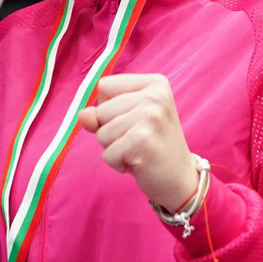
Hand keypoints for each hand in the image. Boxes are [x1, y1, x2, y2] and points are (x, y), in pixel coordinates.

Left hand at [75, 73, 196, 209]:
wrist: (180, 178)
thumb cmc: (152, 146)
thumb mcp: (128, 121)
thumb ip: (102, 114)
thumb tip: (82, 115)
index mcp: (155, 83)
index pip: (105, 86)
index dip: (109, 108)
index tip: (133, 120)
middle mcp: (155, 95)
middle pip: (101, 110)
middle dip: (110, 131)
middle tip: (137, 140)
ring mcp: (150, 116)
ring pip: (101, 133)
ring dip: (114, 148)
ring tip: (138, 151)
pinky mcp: (142, 140)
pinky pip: (107, 154)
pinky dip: (117, 164)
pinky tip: (139, 162)